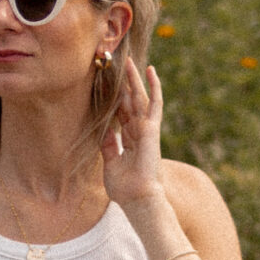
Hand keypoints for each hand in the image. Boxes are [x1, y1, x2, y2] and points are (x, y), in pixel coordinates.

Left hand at [102, 54, 163, 207]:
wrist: (137, 197)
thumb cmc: (125, 187)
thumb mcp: (110, 162)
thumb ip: (109, 145)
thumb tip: (105, 130)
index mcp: (129, 140)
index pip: (121, 113)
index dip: (114, 98)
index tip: (106, 83)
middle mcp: (138, 131)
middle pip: (129, 102)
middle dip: (123, 84)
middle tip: (117, 65)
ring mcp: (146, 128)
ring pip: (140, 97)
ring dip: (135, 79)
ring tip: (130, 61)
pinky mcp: (152, 128)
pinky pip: (155, 103)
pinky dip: (154, 86)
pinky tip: (151, 71)